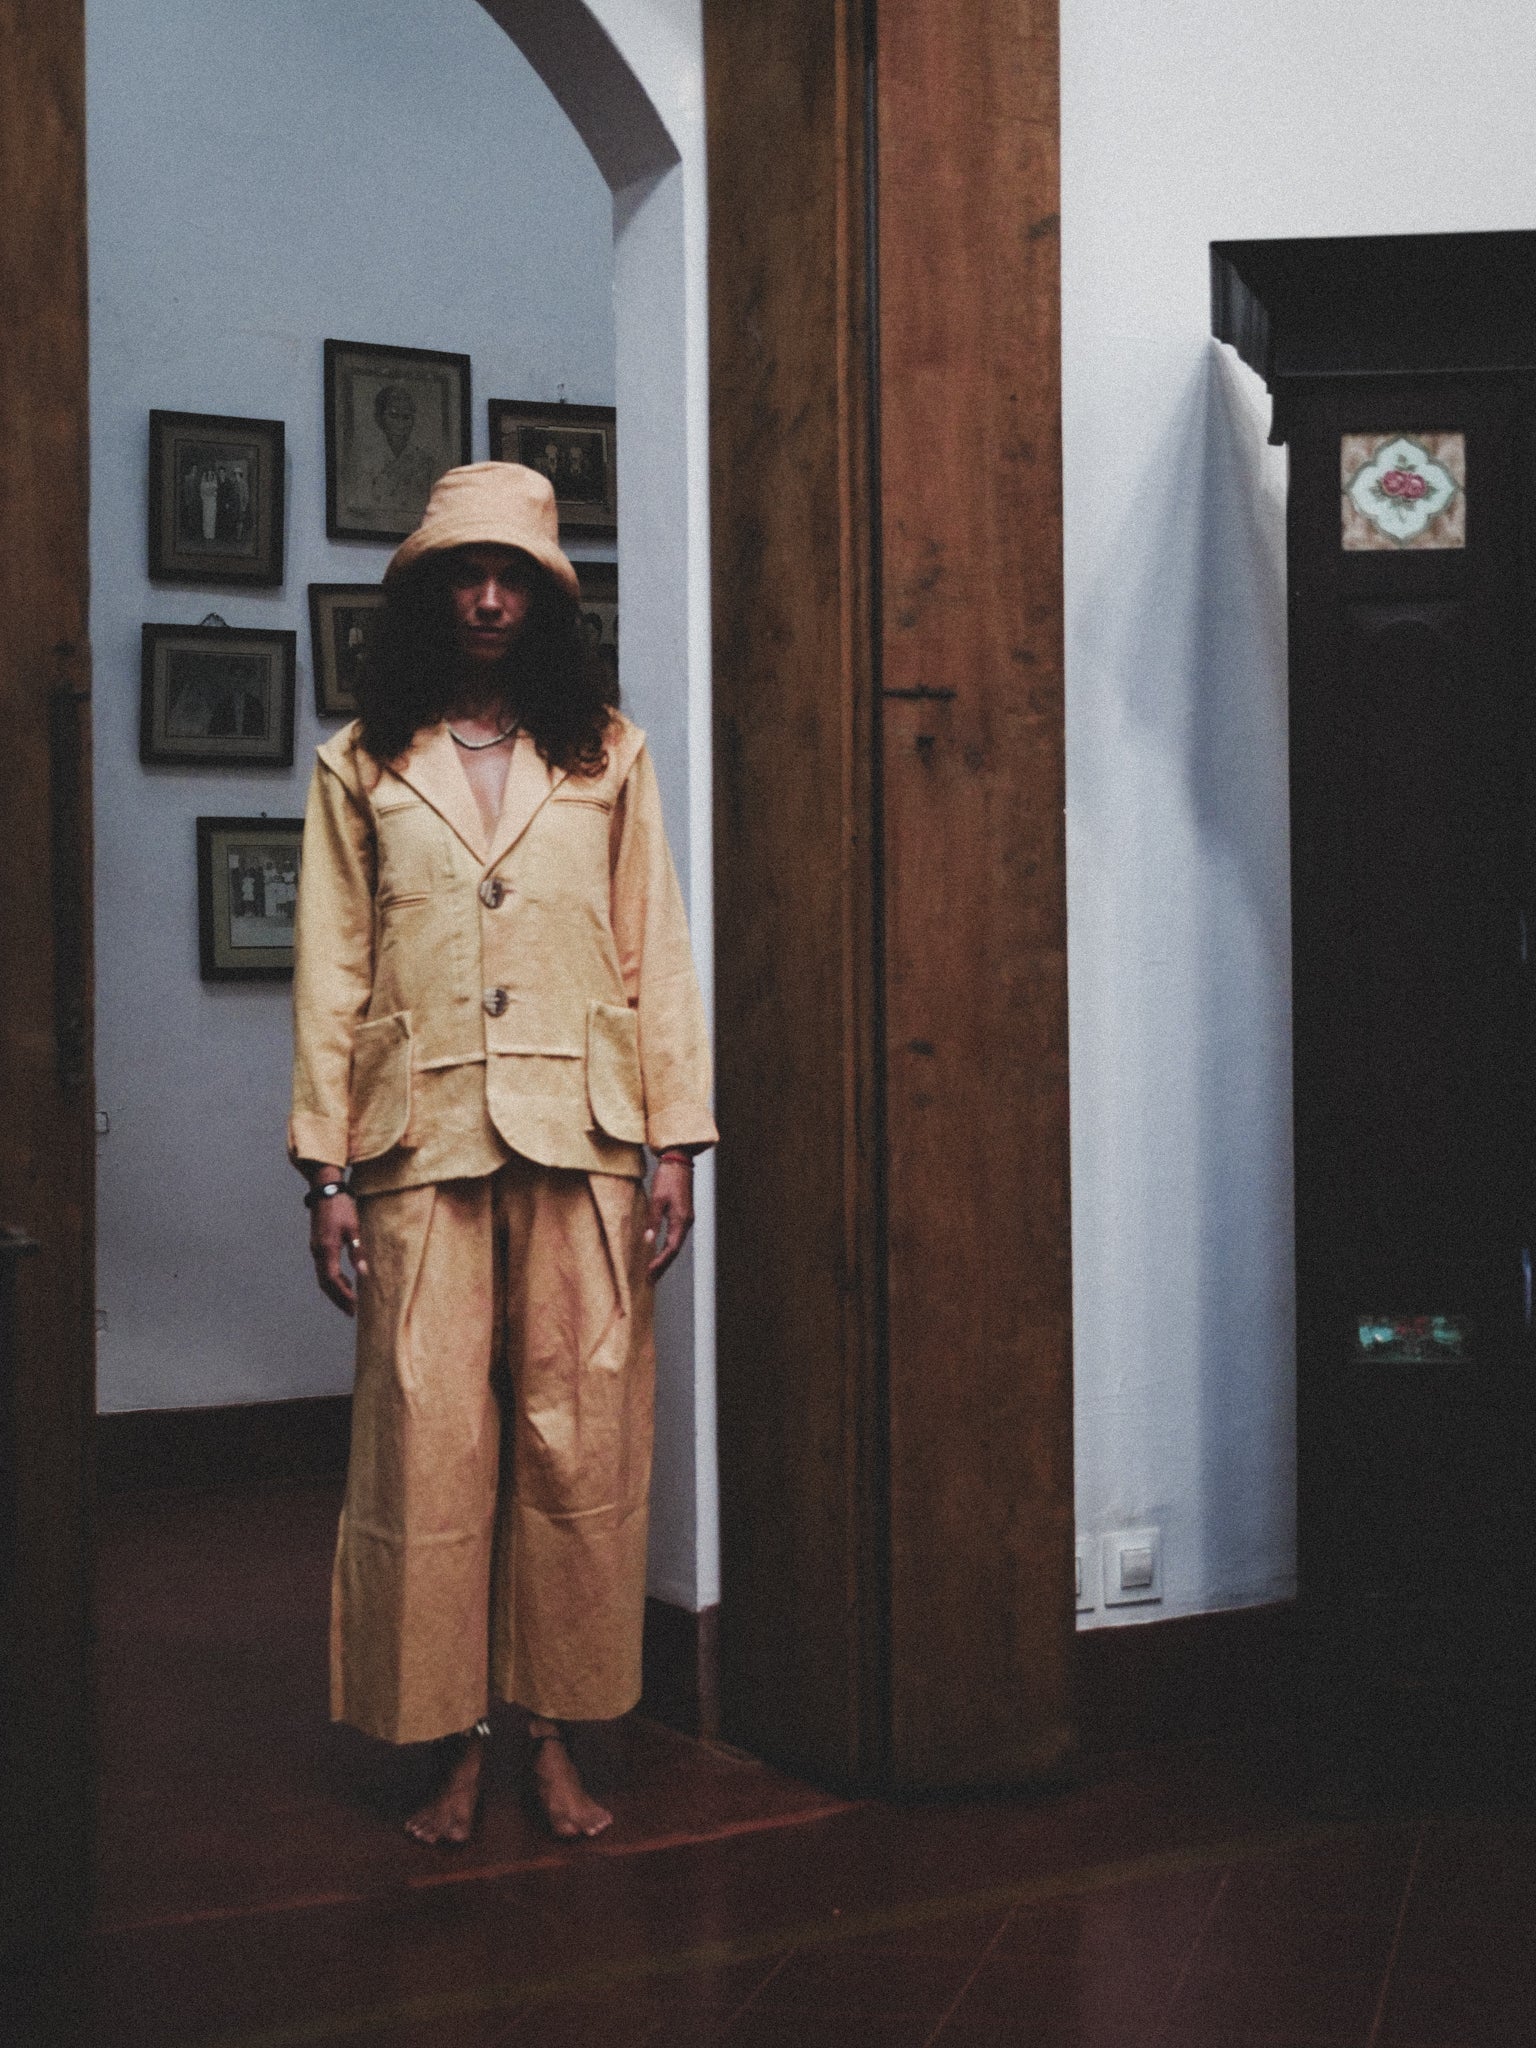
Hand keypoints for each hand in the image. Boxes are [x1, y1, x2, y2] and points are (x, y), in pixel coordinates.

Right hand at [309, 1186, 366, 1314]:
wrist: (325, 1189)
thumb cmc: (341, 1206)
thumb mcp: (354, 1228)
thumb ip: (357, 1251)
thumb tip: (363, 1274)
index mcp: (327, 1248)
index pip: (333, 1279)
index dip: (343, 1294)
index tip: (354, 1306)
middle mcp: (318, 1251)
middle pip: (325, 1283)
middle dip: (338, 1298)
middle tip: (351, 1312)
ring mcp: (315, 1249)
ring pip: (322, 1277)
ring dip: (335, 1291)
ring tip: (350, 1303)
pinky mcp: (317, 1245)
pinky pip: (324, 1268)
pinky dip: (333, 1280)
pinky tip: (346, 1282)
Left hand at [643, 1156, 694, 1279]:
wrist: (679, 1161)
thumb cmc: (668, 1178)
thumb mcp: (657, 1199)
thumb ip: (653, 1221)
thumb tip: (649, 1240)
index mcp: (681, 1220)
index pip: (671, 1249)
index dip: (660, 1262)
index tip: (649, 1273)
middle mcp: (687, 1222)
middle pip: (675, 1250)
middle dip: (662, 1266)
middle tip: (650, 1280)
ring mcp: (686, 1218)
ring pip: (676, 1244)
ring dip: (665, 1258)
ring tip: (653, 1271)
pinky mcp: (683, 1214)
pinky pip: (675, 1236)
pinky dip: (667, 1247)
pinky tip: (659, 1252)